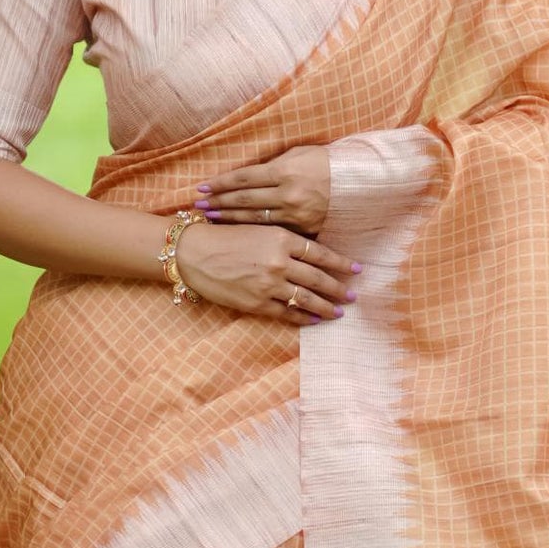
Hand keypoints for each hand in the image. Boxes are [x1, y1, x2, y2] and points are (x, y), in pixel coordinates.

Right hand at [171, 216, 360, 323]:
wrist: (192, 253)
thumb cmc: (224, 236)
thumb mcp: (258, 228)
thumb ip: (284, 240)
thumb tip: (311, 251)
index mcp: (281, 238)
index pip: (320, 253)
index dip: (340, 262)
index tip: (356, 268)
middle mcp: (279, 262)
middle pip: (318, 278)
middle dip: (338, 288)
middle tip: (352, 295)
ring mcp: (268, 285)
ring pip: (306, 299)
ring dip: (326, 307)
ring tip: (339, 311)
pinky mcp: (256, 303)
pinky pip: (286, 313)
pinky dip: (303, 318)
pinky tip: (313, 319)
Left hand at [180, 144, 331, 234]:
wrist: (361, 182)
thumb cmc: (328, 162)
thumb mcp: (300, 154)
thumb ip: (274, 165)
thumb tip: (250, 175)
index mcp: (284, 171)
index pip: (244, 178)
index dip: (221, 183)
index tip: (202, 187)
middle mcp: (286, 194)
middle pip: (244, 200)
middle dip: (219, 202)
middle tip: (198, 205)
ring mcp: (295, 214)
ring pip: (254, 219)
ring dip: (229, 219)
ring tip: (210, 218)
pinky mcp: (305, 229)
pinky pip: (274, 230)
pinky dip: (254, 231)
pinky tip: (239, 232)